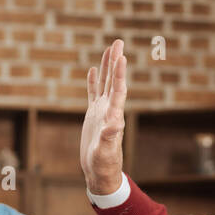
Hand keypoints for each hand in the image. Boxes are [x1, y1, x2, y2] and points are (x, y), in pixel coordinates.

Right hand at [80, 39, 127, 194]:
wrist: (100, 172)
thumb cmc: (103, 164)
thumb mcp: (105, 152)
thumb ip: (109, 138)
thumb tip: (115, 123)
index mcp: (113, 116)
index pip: (118, 90)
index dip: (119, 74)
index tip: (121, 56)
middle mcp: (110, 110)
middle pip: (113, 81)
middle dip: (115, 61)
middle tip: (118, 42)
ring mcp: (101, 111)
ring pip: (104, 83)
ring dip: (107, 66)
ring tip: (110, 48)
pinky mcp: (93, 116)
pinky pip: (93, 94)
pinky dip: (93, 81)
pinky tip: (92, 70)